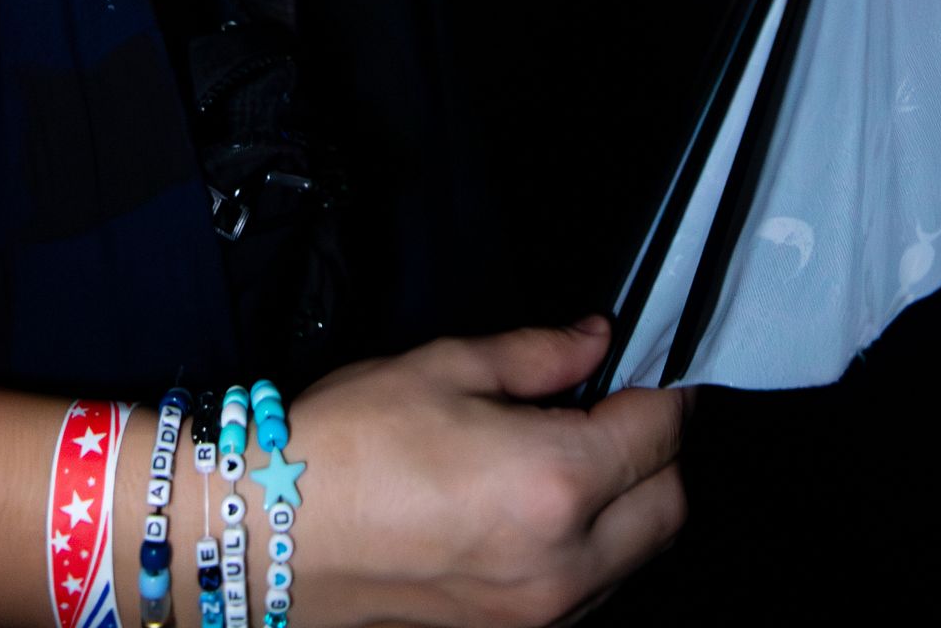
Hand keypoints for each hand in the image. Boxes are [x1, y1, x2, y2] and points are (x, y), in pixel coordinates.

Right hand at [288, 313, 685, 627]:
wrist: (271, 534)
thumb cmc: (348, 445)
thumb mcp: (446, 367)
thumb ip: (537, 355)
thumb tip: (596, 340)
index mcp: (553, 483)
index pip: (659, 436)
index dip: (663, 390)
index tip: (650, 366)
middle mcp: (563, 561)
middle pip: (669, 506)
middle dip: (660, 451)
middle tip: (619, 406)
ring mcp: (540, 612)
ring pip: (639, 557)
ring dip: (634, 504)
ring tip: (579, 451)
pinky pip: (594, 591)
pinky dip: (598, 547)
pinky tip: (548, 505)